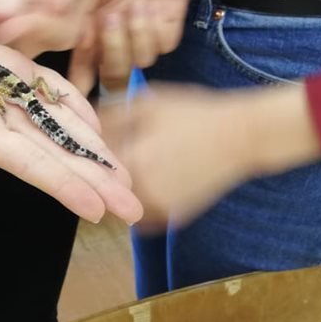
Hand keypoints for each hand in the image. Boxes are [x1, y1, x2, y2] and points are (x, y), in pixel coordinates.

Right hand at [0, 37, 142, 224]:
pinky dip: (80, 107)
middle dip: (95, 181)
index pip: (26, 162)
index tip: (95, 209)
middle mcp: (2, 120)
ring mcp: (12, 95)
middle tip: (132, 208)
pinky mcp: (15, 71)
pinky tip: (101, 127)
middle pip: (56, 153)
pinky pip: (54, 91)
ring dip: (95, 151)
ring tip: (128, 178)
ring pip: (63, 126)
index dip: (61, 183)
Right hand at [70, 0, 198, 94]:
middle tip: (108, 19)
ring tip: (129, 6)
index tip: (79, 62)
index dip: (78, 79)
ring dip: (130, 39)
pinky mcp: (168, 24)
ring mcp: (140, 32)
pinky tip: (147, 5)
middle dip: (110, 56)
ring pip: (135, 64)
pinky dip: (150, 32)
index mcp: (87, 30)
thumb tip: (63, 44)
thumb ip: (76, 16)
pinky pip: (159, 47)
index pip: (80, 72)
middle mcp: (113, 37)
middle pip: (112, 76)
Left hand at [100, 84, 319, 228]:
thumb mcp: (146, 105)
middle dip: (99, 171)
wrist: (243, 137)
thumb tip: (78, 124)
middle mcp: (143, 190)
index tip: (84, 144)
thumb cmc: (195, 114)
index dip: (84, 152)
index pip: (89, 163)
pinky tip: (146, 180)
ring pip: (119, 202)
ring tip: (134, 165)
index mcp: (133, 160)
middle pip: (102, 186)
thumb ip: (107, 117)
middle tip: (109, 154)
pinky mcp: (171, 217)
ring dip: (117, 189)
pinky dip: (137, 202)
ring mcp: (158, 207)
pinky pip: (140, 216)